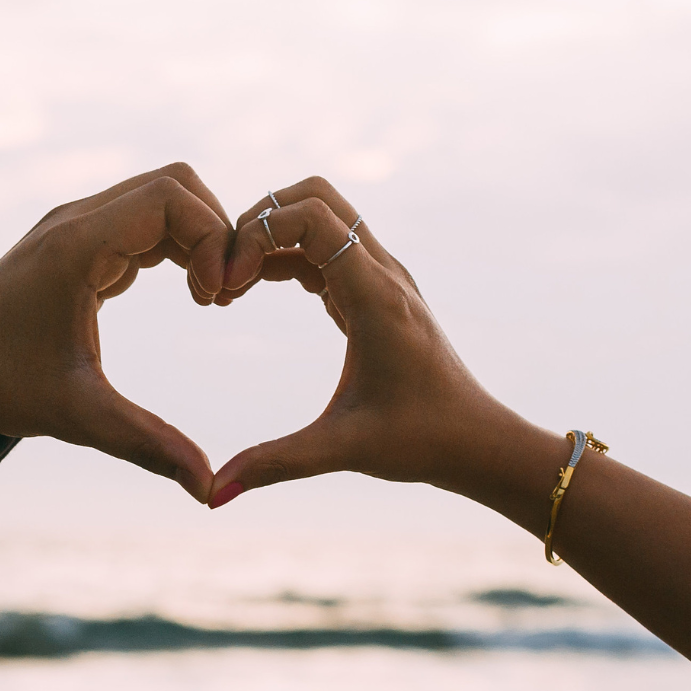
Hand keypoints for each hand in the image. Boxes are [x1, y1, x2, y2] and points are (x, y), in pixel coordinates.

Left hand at [0, 163, 234, 502]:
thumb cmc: (1, 389)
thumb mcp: (79, 417)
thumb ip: (147, 445)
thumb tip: (208, 488)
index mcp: (75, 246)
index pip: (169, 197)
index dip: (211, 238)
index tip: (216, 299)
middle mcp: (75, 221)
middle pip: (173, 183)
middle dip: (214, 231)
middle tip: (223, 295)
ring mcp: (75, 226)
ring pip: (161, 195)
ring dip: (198, 236)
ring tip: (211, 297)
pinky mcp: (77, 240)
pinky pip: (143, 218)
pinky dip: (177, 244)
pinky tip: (190, 294)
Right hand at [208, 177, 522, 507]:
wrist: (477, 441)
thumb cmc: (421, 442)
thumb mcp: (342, 450)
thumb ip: (274, 464)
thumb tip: (212, 495)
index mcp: (376, 295)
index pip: (311, 216)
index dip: (257, 234)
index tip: (227, 286)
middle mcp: (382, 272)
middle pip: (314, 196)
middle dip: (259, 220)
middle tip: (223, 271)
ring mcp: (382, 277)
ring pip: (319, 216)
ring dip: (270, 236)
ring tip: (230, 286)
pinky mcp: (376, 291)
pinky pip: (325, 247)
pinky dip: (285, 255)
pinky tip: (252, 290)